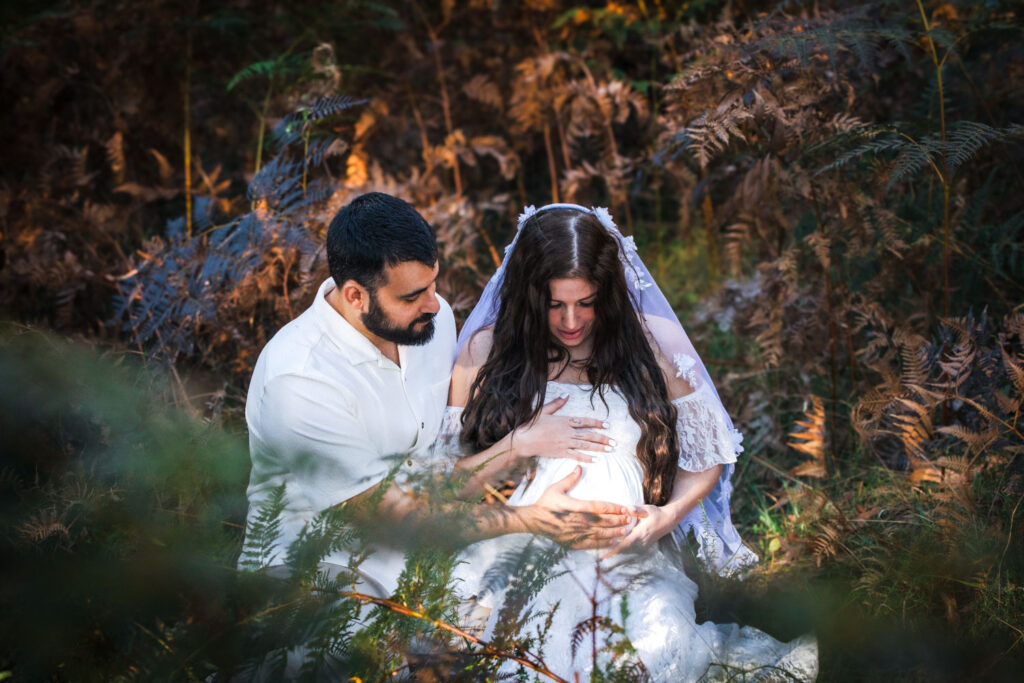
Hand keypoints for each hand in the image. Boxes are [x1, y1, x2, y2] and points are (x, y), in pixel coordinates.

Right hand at [510, 395, 612, 462]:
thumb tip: (566, 395)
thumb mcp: (544, 410)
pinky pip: (576, 455)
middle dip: (603, 438)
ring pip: (585, 445)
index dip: (597, 423)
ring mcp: (565, 443)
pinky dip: (586, 458)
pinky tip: (596, 460)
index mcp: (564, 420)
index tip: (607, 425)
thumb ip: (557, 403)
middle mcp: (567, 432)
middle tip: (614, 441)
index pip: (585, 421)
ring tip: (610, 449)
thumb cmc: (532, 424)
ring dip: (599, 447)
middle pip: (589, 434)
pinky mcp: (560, 452)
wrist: (524, 440)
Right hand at [517, 466, 644, 548]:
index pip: (600, 507)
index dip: (614, 508)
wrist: (533, 521)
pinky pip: (591, 544)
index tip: (625, 507)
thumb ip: (570, 479)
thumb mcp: (556, 488)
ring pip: (600, 534)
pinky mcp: (573, 542)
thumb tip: (580, 467)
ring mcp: (577, 533)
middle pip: (603, 521)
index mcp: (577, 507)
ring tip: (625, 531)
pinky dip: (603, 544)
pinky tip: (611, 542)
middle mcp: (579, 521)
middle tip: (630, 519)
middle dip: (618, 520)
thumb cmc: (545, 504)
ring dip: (614, 532)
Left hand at [600, 503, 675, 559]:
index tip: (605, 555)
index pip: (626, 544)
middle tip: (599, 557)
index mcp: (641, 533)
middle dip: (612, 553)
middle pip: (624, 550)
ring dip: (616, 553)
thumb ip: (637, 509)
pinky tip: (612, 550)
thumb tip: (628, 507)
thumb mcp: (647, 509)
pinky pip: (630, 550)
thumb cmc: (655, 513)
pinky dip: (621, 551)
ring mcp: (643, 546)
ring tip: (603, 556)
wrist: (667, 521)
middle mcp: (642, 542)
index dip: (615, 550)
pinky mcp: (642, 547)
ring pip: (627, 552)